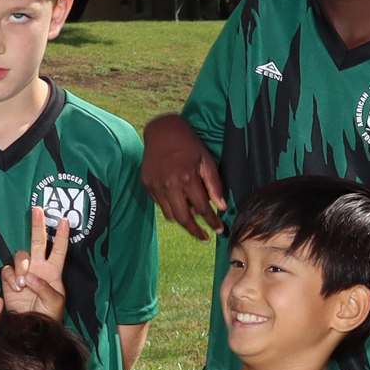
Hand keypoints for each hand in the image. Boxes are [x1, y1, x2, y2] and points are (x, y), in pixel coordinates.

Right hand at [0, 207, 69, 319]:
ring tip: (23, 285)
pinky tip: (16, 289)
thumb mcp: (54, 302)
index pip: (59, 249)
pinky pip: (7, 270)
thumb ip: (44, 287)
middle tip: (38, 210)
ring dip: (21, 267)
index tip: (64, 220)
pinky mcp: (10, 279)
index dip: (62, 235)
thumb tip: (29, 276)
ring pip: (20, 256)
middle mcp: (39, 267)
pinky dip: (11, 278)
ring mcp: (24, 272)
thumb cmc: (47, 315)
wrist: (30, 327)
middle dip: (38, 225)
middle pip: (38, 241)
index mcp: (53, 271)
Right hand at [141, 114, 228, 239]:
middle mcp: (169, 184)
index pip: (202, 209)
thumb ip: (214, 185)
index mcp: (187, 178)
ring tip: (193, 222)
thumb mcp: (206, 161)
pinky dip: (171, 208)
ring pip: (171, 215)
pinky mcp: (147, 186)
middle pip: (184, 218)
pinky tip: (179, 203)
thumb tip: (221, 207)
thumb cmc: (189, 144)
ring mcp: (156, 186)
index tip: (219, 230)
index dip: (212, 222)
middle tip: (205, 238)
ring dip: (183, 221)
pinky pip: (161, 205)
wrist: (162, 131)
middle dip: (196, 231)